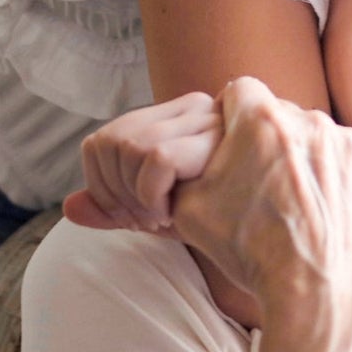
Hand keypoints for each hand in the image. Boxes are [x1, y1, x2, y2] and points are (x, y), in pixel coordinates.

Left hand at [63, 92, 221, 231]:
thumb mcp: (161, 214)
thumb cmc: (226, 224)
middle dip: (113, 194)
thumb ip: (116, 209)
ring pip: (127, 147)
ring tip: (163, 219)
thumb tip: (70, 207)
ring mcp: (206, 118)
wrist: (281, 243)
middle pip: (108, 142)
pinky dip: (151, 195)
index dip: (101, 186)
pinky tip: (173, 216)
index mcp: (174, 119)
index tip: (132, 216)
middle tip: (148, 222)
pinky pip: (154, 158)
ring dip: (134, 196)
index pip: (101, 141)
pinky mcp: (216, 137)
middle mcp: (191, 108)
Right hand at [171, 77, 351, 351]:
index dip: (231, 116)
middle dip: (268, 140)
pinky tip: (325, 209)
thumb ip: (178, 171)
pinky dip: (336, 177)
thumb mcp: (190, 210)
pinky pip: (346, 158)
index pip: (238, 92)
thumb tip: (152, 168)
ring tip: (295, 202)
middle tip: (261, 182)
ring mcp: (347, 140)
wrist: (317, 290)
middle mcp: (308, 118)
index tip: (232, 143)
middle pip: (280, 115)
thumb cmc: (251, 250)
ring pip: (314, 137)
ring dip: (303, 159)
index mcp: (260, 119)